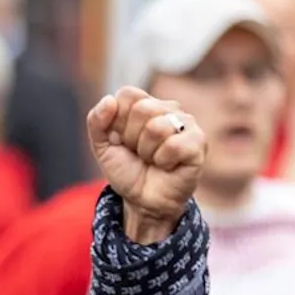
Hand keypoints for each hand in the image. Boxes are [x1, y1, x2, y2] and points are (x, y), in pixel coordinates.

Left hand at [87, 87, 206, 242]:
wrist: (142, 201)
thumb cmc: (127, 170)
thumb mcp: (102, 146)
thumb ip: (96, 121)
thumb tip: (109, 100)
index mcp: (146, 104)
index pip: (128, 94)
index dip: (117, 121)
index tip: (122, 139)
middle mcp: (169, 108)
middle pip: (142, 109)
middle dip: (132, 138)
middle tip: (139, 152)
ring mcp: (187, 124)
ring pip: (157, 127)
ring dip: (147, 151)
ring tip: (152, 159)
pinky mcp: (198, 142)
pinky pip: (174, 145)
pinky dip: (163, 161)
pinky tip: (167, 165)